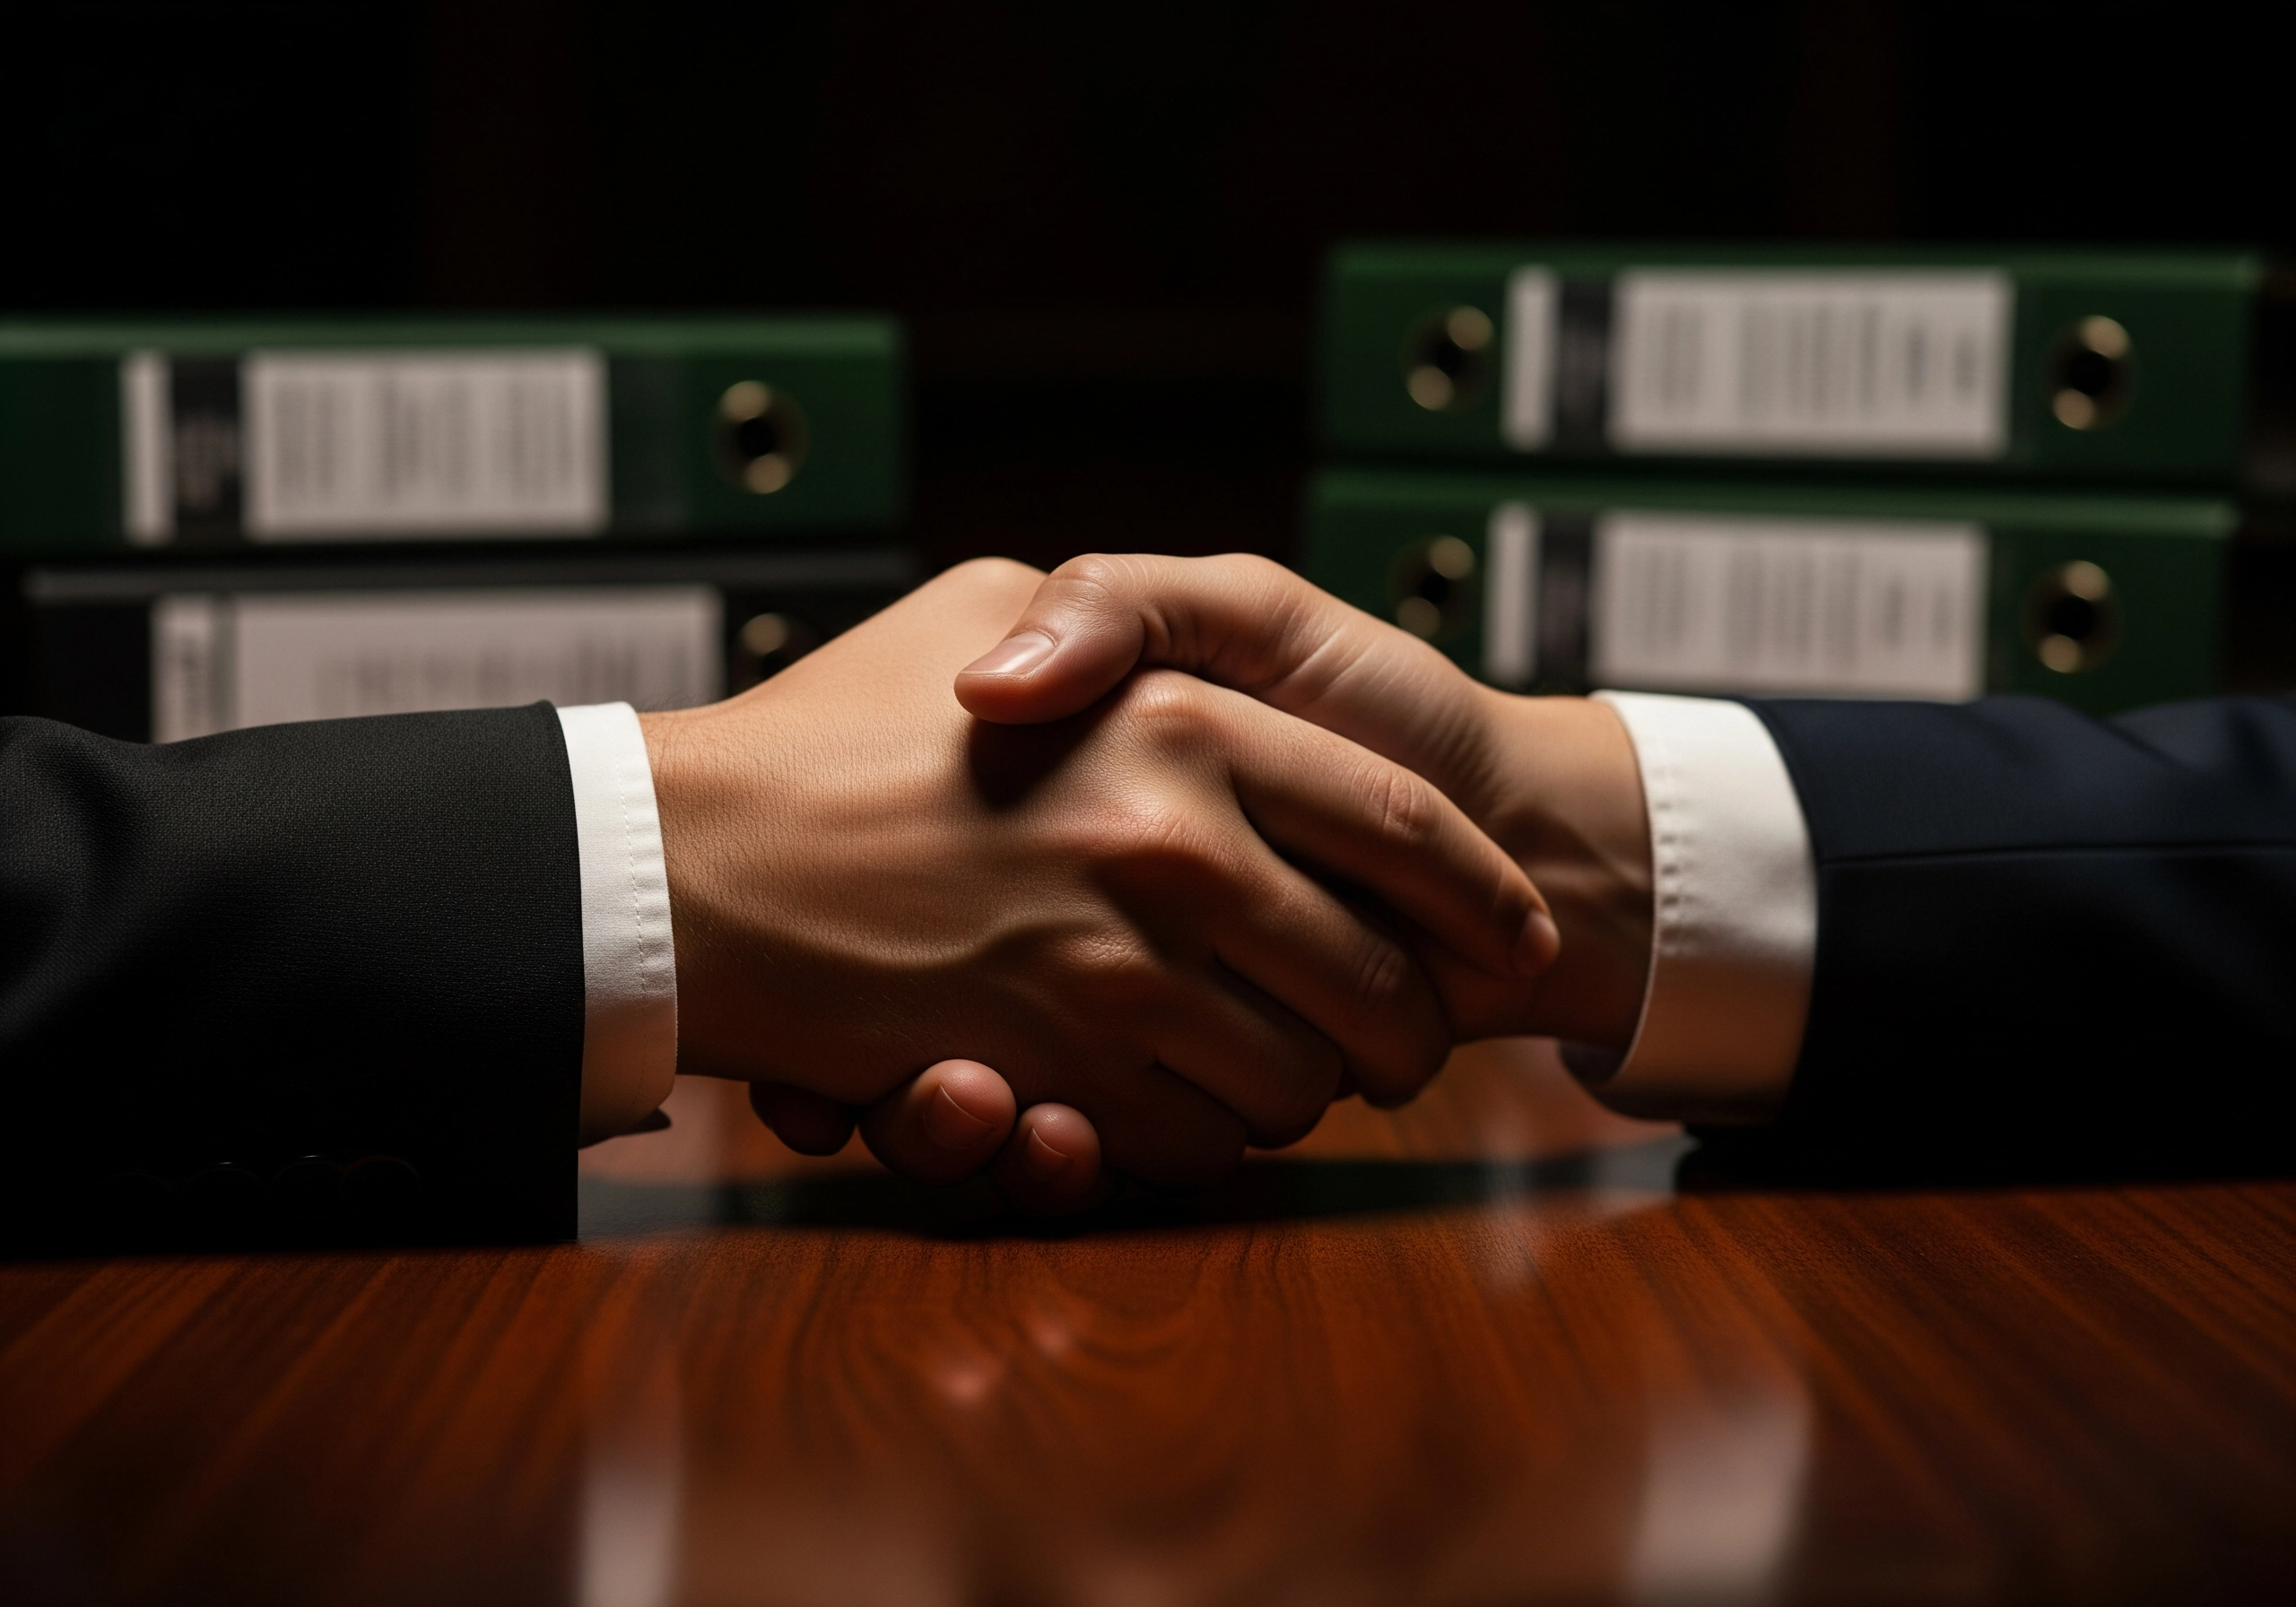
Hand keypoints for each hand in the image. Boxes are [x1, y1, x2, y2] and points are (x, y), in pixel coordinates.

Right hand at [640, 558, 1557, 1188]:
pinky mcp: (1063, 1075)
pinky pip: (1199, 1141)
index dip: (1478, 892)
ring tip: (1291, 1071)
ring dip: (1310, 1093)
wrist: (689, 855)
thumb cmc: (841, 724)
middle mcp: (1179, 844)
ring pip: (1303, 1082)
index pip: (1402, 825)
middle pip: (1383, 982)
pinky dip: (1208, 1139)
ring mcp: (1125, 969)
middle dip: (1408, 1027)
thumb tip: (1197, 677)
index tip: (1513, 934)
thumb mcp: (986, 602)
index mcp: (1190, 722)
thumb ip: (1116, 615)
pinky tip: (1182, 1100)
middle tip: (1399, 1038)